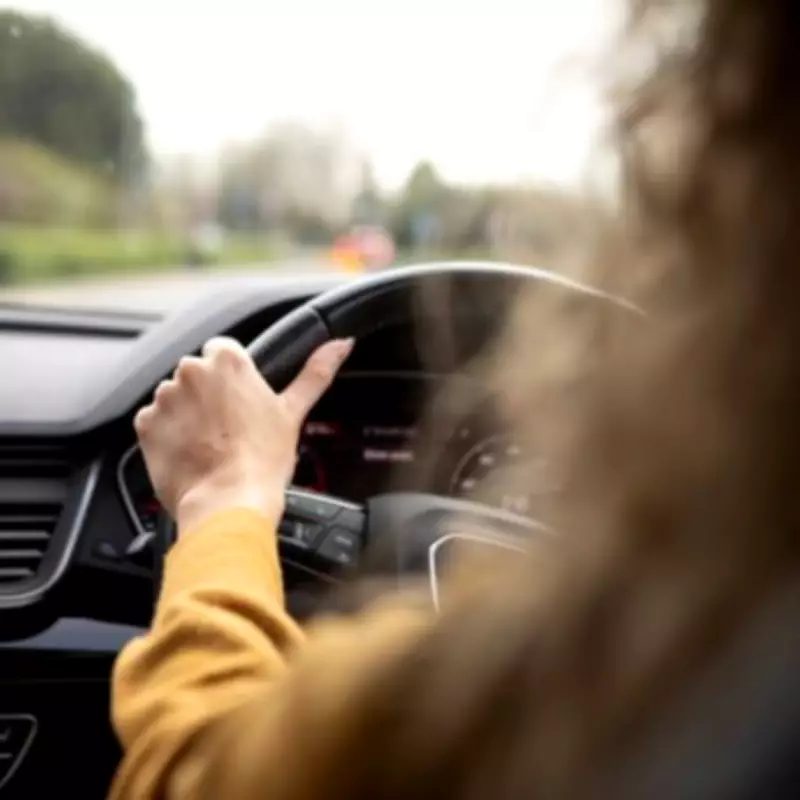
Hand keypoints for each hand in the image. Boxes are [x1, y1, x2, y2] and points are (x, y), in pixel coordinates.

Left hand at [134, 336, 353, 532]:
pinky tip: (190, 452)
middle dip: (208, 395)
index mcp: (228, 361)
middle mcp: (191, 372)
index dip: (232, 378)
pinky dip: (168, 434)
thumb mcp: (293, 412)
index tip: (240, 401)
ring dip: (187, 414)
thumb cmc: (263, 461)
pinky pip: (155, 421)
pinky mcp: (146, 425)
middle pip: (197, 374)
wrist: (228, 504)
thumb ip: (316, 372)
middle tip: (228, 428)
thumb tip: (341, 344)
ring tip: (209, 444)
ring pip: (175, 397)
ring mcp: (165, 398)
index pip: (223, 351)